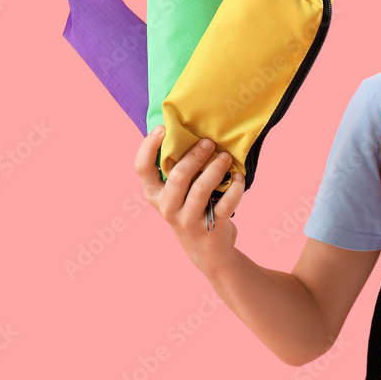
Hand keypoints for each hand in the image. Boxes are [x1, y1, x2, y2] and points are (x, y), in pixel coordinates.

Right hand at [135, 125, 244, 274]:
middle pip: (178, 176)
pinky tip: (238, 177)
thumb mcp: (176, 194)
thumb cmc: (191, 209)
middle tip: (209, 142)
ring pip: (202, 189)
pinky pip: (226, 204)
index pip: (142, 168)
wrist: (207, 251)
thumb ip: (176, 169)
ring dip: (216, 169)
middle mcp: (167, 208)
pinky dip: (235, 187)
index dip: (149, 146)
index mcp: (154, 194)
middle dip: (195, 156)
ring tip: (226, 156)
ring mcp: (188, 220)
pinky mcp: (211, 228)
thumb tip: (187, 130)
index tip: (163, 128)